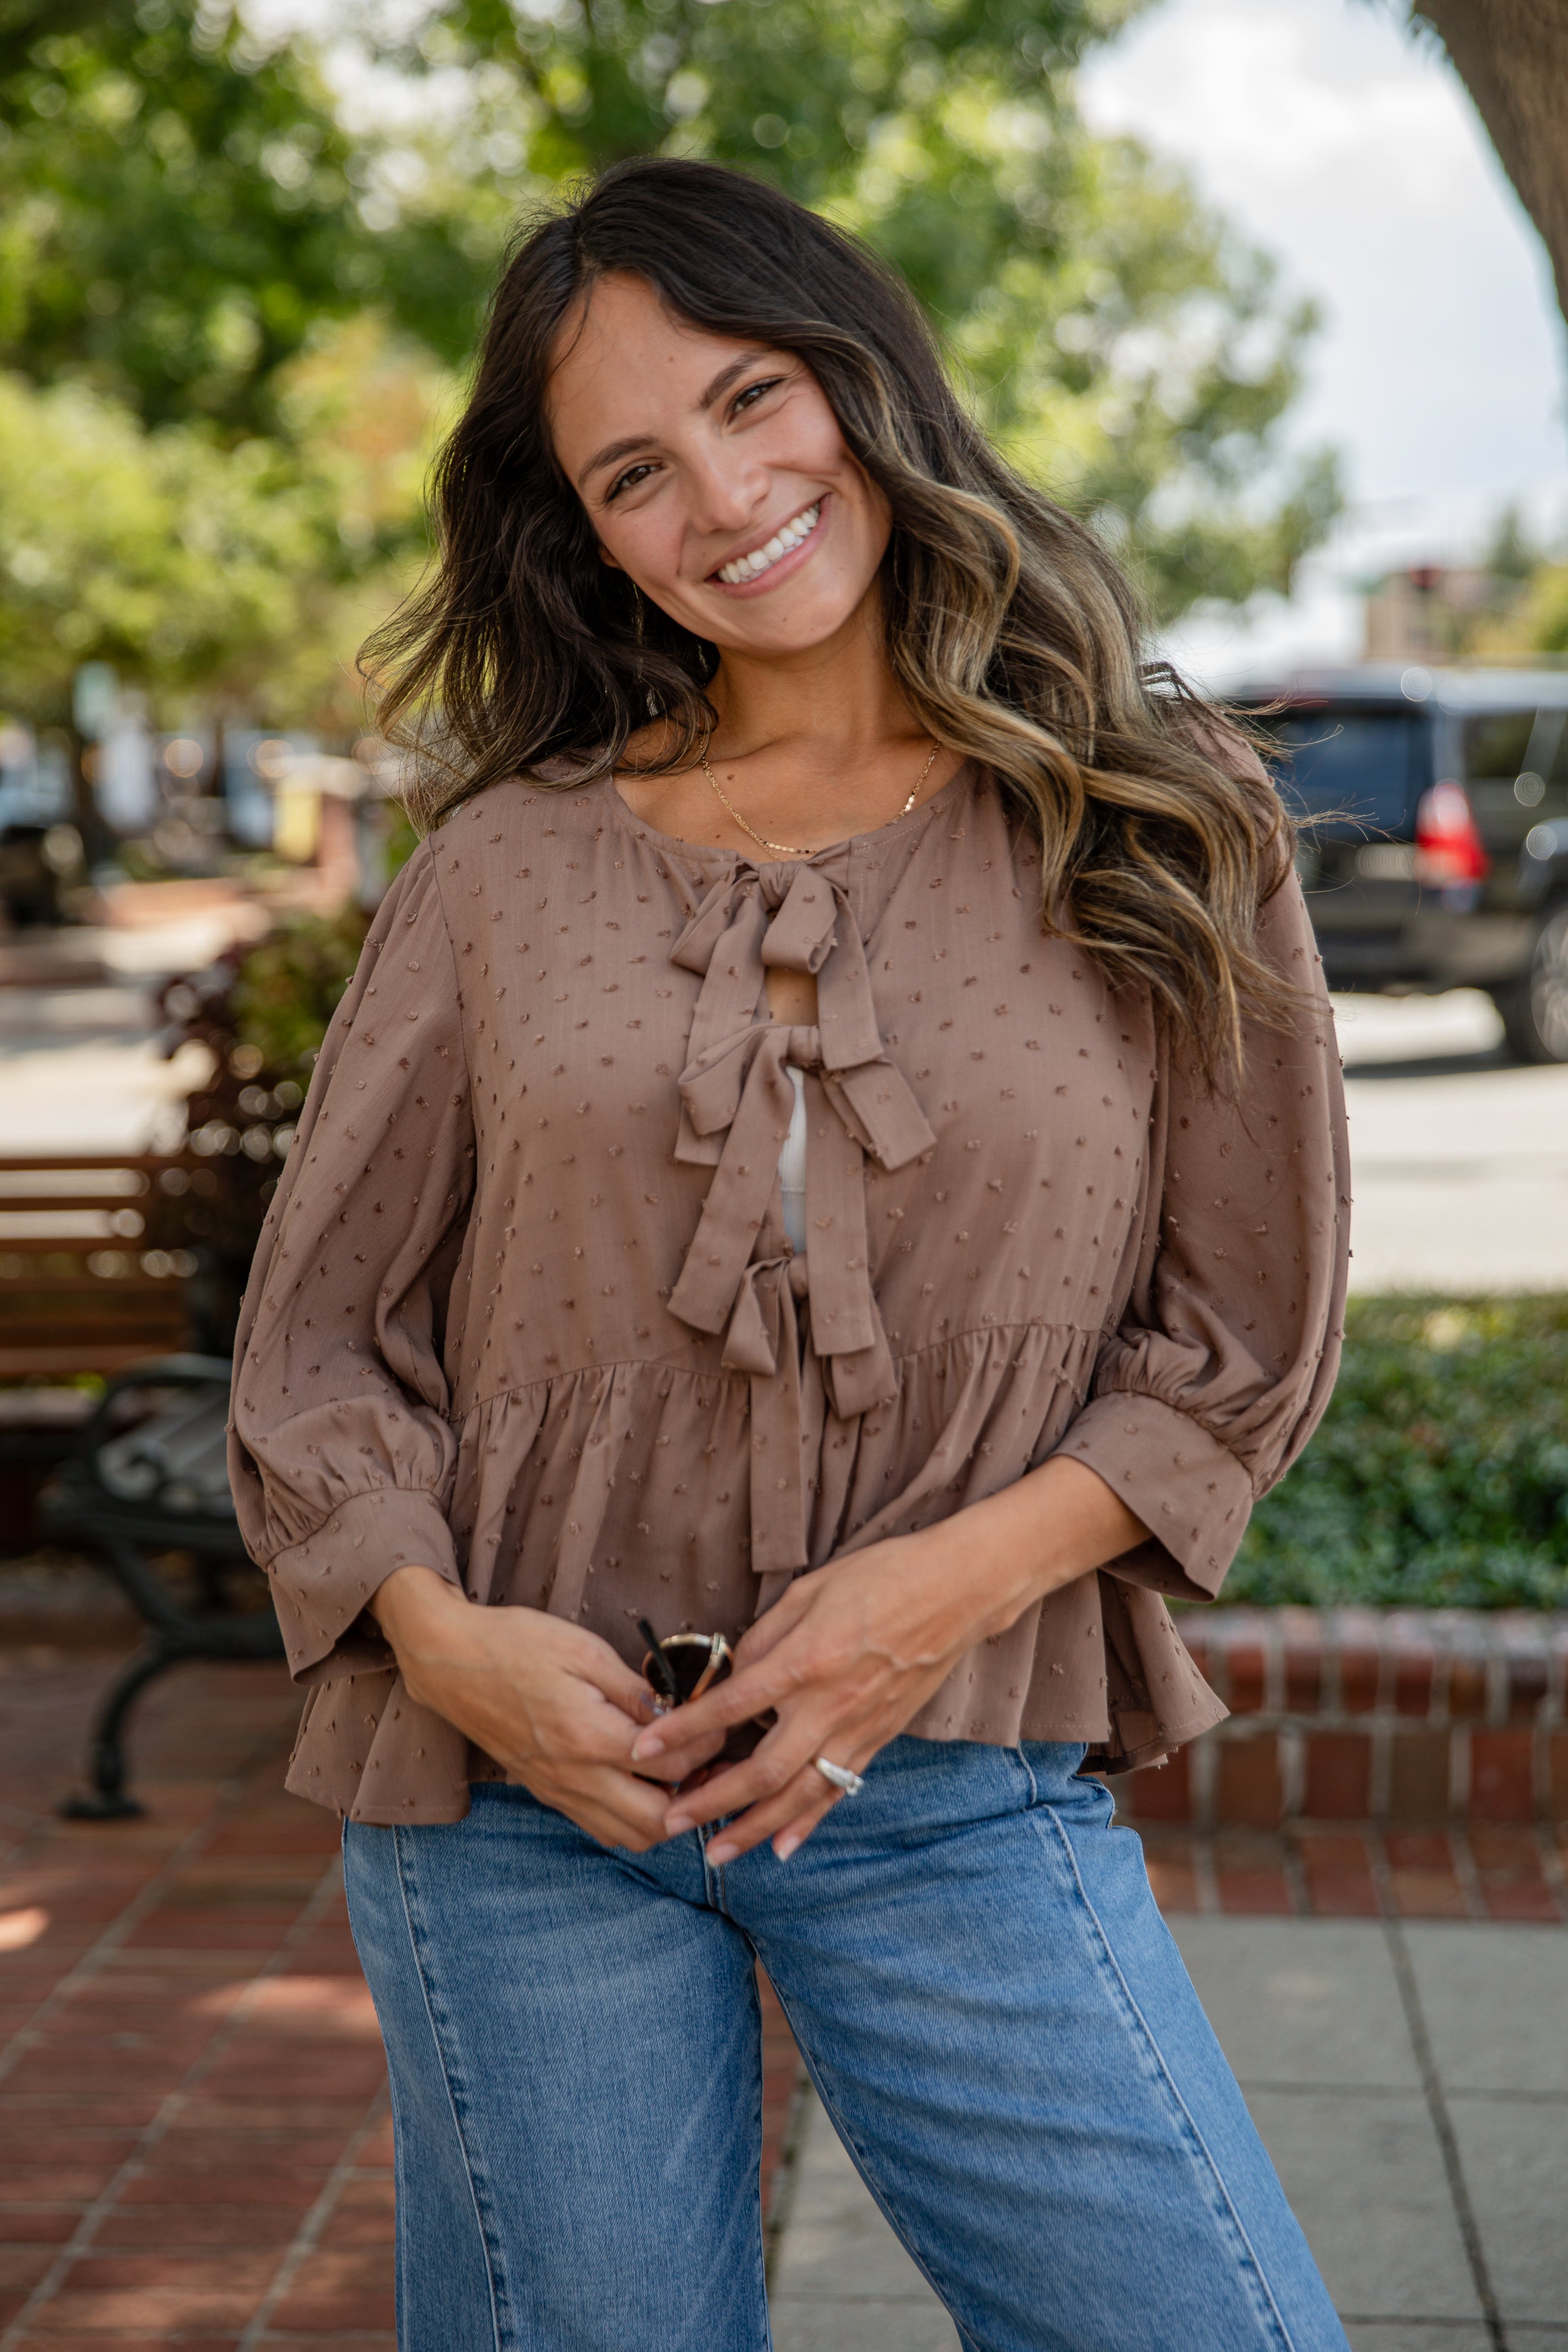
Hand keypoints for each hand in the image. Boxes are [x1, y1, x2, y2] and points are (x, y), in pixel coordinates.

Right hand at [369, 1567, 724, 1851]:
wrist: (449, 1662)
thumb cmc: (516, 1644)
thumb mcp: (583, 1650)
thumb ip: (634, 1689)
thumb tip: (678, 1711)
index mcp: (588, 1737)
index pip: (672, 1766)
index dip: (707, 1748)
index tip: (721, 1723)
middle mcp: (574, 1776)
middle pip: (656, 1824)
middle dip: (696, 1800)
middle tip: (713, 1765)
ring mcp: (557, 1791)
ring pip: (628, 1836)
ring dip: (665, 1817)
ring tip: (683, 1778)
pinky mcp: (546, 1792)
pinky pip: (600, 1826)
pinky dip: (631, 1818)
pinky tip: (644, 1784)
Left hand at [629, 1457, 1145, 1865]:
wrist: (958, 1592)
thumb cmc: (881, 1577)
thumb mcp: (809, 1591)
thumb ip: (765, 1638)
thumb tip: (730, 1676)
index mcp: (806, 1660)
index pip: (731, 1706)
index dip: (683, 1731)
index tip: (644, 1749)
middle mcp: (830, 1704)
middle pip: (762, 1770)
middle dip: (712, 1803)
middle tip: (670, 1822)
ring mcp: (858, 1728)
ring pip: (799, 1794)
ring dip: (753, 1829)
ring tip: (717, 1855)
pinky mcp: (879, 1738)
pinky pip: (838, 1789)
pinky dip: (808, 1822)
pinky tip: (782, 1846)